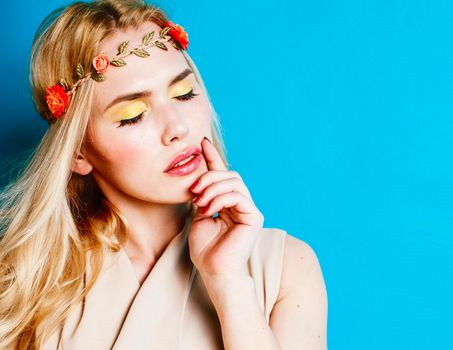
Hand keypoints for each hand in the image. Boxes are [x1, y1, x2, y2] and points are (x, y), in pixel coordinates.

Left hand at [187, 137, 263, 280]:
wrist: (214, 272)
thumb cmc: (205, 250)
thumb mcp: (199, 217)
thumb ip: (203, 198)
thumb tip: (201, 181)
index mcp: (228, 203)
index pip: (222, 175)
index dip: (213, 157)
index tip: (202, 142)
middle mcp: (241, 204)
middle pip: (229, 175)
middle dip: (209, 177)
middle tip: (193, 190)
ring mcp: (249, 210)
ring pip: (234, 182)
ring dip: (213, 187)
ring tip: (199, 202)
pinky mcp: (254, 217)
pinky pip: (238, 195)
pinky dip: (220, 198)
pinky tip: (209, 209)